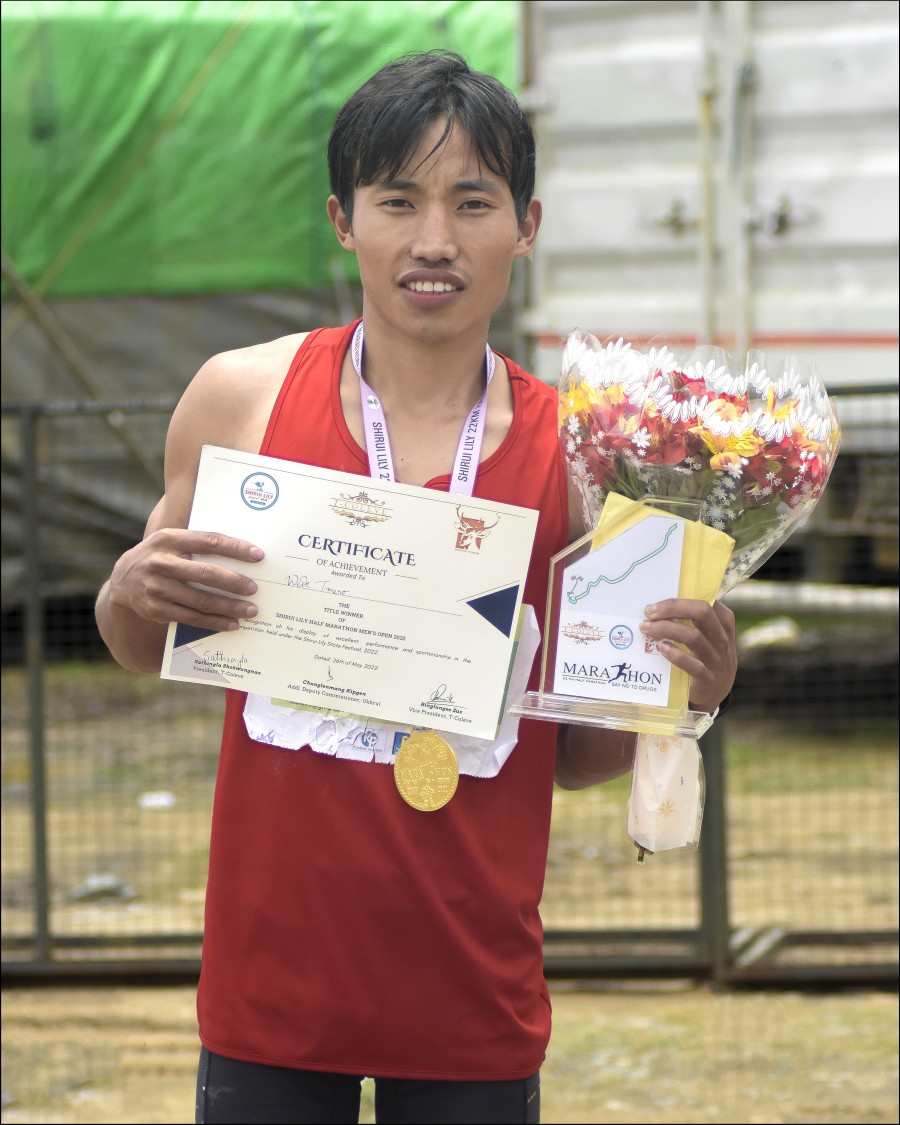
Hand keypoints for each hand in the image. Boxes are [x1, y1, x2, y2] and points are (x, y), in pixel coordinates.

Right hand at [107, 528, 264, 632]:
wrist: (122, 581)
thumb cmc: (159, 557)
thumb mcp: (170, 541)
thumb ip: (197, 543)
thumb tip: (241, 551)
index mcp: (168, 539)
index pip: (208, 541)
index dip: (235, 548)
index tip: (258, 556)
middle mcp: (160, 563)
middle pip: (206, 574)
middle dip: (234, 582)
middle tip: (254, 589)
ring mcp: (157, 588)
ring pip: (201, 600)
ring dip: (229, 607)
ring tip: (250, 610)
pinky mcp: (156, 610)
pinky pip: (192, 618)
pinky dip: (215, 622)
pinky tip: (232, 623)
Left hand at [640, 598, 735, 713]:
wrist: (715, 695)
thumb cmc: (705, 658)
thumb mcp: (708, 638)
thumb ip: (693, 622)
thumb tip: (659, 607)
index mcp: (723, 624)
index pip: (707, 602)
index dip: (680, 600)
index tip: (657, 604)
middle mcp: (722, 639)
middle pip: (702, 612)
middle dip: (673, 608)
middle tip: (649, 612)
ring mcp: (717, 660)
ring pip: (694, 637)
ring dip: (666, 629)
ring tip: (646, 629)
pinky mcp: (707, 679)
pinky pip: (692, 665)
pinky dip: (675, 654)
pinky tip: (661, 648)